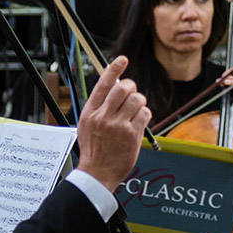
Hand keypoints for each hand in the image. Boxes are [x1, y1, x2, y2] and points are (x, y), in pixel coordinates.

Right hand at [76, 56, 150, 192]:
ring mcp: (118, 126)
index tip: (122, 59)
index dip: (114, 69)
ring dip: (139, 102)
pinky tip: (138, 123)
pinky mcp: (132, 135)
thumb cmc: (94, 148)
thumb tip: (114, 85)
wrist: (97, 173)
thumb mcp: (87, 124)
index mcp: (90, 112)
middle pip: (123, 88)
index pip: (103, 84)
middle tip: (131, 94)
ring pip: (137, 99)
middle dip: (131, 87)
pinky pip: (145, 114)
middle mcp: (103, 117)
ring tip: (135, 111)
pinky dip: (144, 115)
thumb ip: (99, 106)